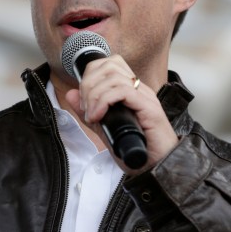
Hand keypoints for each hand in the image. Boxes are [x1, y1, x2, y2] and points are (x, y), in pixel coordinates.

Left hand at [64, 54, 178, 173]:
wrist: (159, 167)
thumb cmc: (139, 151)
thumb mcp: (106, 130)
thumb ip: (89, 112)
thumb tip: (71, 95)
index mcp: (131, 90)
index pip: (109, 64)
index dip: (90, 75)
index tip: (83, 100)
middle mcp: (139, 89)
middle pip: (109, 65)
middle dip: (89, 84)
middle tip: (85, 107)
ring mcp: (145, 97)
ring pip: (114, 76)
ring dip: (95, 94)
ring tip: (92, 115)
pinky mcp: (149, 107)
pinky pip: (123, 91)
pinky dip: (104, 101)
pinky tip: (99, 116)